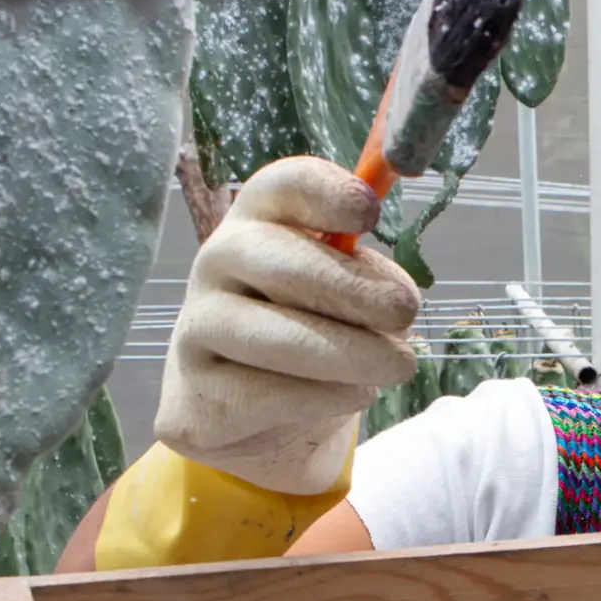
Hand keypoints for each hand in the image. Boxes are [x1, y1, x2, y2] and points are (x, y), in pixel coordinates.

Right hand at [154, 157, 419, 493]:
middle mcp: (216, 262)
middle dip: (353, 288)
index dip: (327, 192)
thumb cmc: (314, 330)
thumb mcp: (350, 292)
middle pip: (281, 262)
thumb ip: (371, 279)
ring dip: (353, 354)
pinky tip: (353, 393)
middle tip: (405, 311)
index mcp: (257, 219)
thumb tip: (395, 294)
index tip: (371, 212)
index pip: (283, 185)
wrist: (257, 416)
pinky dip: (327, 398)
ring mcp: (196, 328)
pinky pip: (271, 395)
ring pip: (278, 338)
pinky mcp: (195, 396)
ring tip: (399, 366)